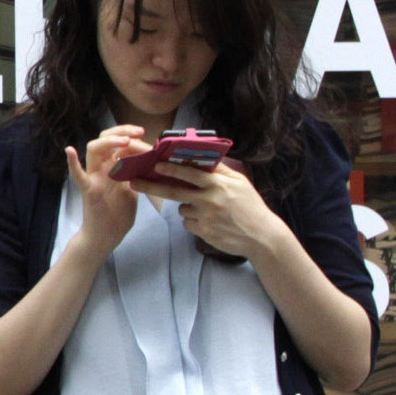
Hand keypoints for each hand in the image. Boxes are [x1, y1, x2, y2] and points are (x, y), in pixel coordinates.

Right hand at [65, 126, 149, 258]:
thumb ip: (135, 175)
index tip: (146, 136)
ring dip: (108, 141)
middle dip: (122, 131)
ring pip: (94, 150)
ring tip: (125, 140)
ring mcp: (94, 178)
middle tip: (139, 132)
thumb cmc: (118, 215)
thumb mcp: (132, 190)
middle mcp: (101, 168)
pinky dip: (72, 163)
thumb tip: (149, 160)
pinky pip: (78, 175)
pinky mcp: (88, 190)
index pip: (119, 143)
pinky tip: (69, 151)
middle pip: (105, 140)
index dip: (132, 137)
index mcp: (112, 168)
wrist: (106, 237)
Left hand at [130, 157, 286, 262]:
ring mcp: (204, 217)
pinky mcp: (202, 232)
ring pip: (182, 208)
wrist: (261, 236)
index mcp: (218, 184)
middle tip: (134, 182)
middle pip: (173, 191)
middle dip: (151, 186)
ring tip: (210, 210)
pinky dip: (194, 221)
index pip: (190, 173)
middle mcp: (209, 200)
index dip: (171, 168)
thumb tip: (202, 158)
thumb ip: (220, 171)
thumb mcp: (240, 183)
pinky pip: (188, 222)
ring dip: (188, 207)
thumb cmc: (251, 206)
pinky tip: (211, 222)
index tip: (155, 163)